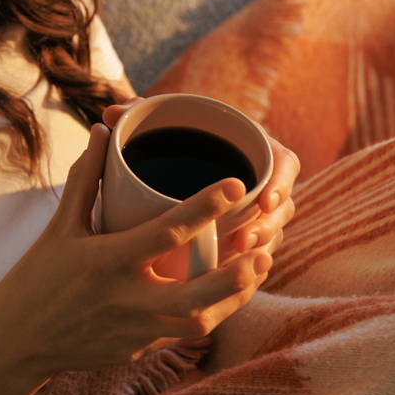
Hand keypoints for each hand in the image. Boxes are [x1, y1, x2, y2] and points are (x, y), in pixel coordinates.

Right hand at [0, 123, 271, 384]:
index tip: (237, 185)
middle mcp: (126, 300)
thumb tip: (102, 132)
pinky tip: (224, 293)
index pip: (166, 232)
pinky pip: (184, 334)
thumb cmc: (35, 279)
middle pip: (199, 295)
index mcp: (107, 262)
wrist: (15, 344)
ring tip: (257, 269)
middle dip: (239, 274)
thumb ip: (86, 179)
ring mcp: (135, 331)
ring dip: (235, 297)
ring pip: (201, 322)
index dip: (206, 206)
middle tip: (264, 246)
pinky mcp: (138, 350)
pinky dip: (210, 313)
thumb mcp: (58, 228)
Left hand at [102, 100, 299, 277]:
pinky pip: (254, 251)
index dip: (281, 182)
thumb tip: (109, 113)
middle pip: (281, 205)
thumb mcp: (154, 129)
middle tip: (243, 241)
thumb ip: (136, 118)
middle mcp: (259, 178)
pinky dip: (245, 265)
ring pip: (270, 232)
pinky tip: (228, 280)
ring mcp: (253, 209)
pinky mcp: (241, 233)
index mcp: (249, 146)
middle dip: (268, 226)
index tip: (265, 200)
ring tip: (234, 262)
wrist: (163, 168)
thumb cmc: (165, 141)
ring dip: (258, 248)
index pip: (284, 163)